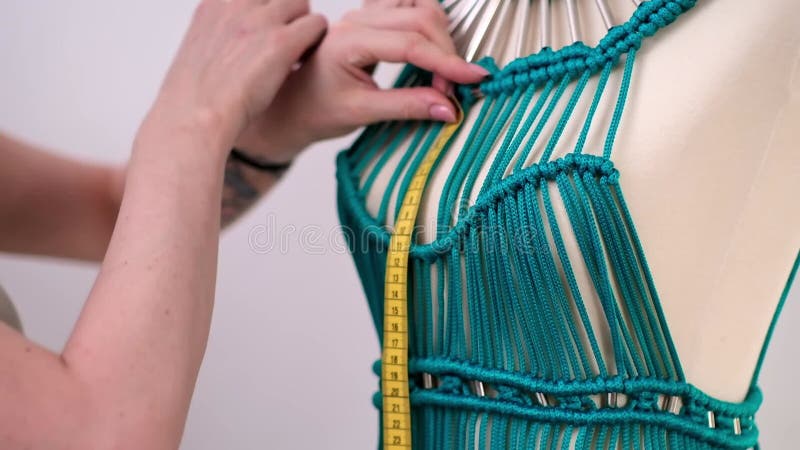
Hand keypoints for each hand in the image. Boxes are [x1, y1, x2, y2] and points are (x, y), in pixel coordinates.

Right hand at [146, 0, 327, 157]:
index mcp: (216, 4)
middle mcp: (238, 4)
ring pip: (301, 3)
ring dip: (304, 26)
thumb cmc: (198, 97)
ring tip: (297, 52)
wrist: (196, 116)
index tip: (267, 32)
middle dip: (288, 14)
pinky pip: (316, 24)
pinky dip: (316, 41)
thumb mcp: (200, 49)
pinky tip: (303, 61)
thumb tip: (237, 43)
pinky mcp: (281, 42)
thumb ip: (222, 33)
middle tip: (288, 42)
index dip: (267, 10)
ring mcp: (260, 20)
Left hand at [234, 0, 487, 163]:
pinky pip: (413, 7)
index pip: (410, 43)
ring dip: (442, 38)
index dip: (447, 62)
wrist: (293, 104)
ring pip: (422, 9)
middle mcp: (358, 20)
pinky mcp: (374, 18)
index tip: (474, 79)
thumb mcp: (361, 113)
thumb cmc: (318, 109)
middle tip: (453, 91)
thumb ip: (406, 107)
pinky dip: (431, 26)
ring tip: (443, 75)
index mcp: (349, 41)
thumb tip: (450, 108)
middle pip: (422, 19)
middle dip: (446, 53)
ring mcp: (366, 14)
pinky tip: (434, 51)